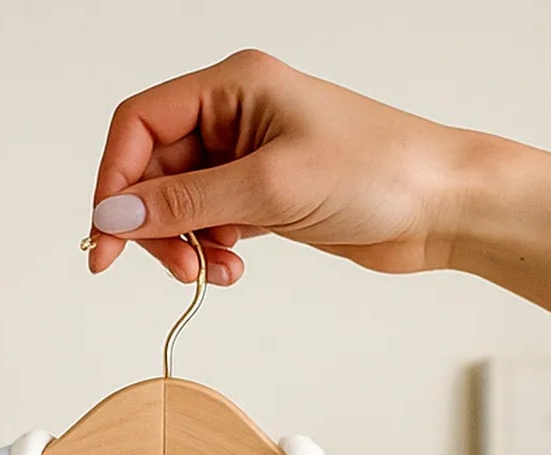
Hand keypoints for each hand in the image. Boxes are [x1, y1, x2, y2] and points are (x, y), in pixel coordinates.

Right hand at [87, 50, 484, 285]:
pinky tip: (232, 268)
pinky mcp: (267, 196)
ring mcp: (251, 157)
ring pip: (182, 203)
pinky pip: (213, 223)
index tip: (110, 238)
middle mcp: (235, 115)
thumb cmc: (378, 172)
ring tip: (214, 272)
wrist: (441, 206)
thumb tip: (117, 216)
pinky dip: (212, 251)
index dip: (115, 180)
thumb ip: (187, 203)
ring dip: (185, 244)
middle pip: (154, 168)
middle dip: (154, 223)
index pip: (139, 123)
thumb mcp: (270, 187)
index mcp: (232, 85)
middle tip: (174, 269)